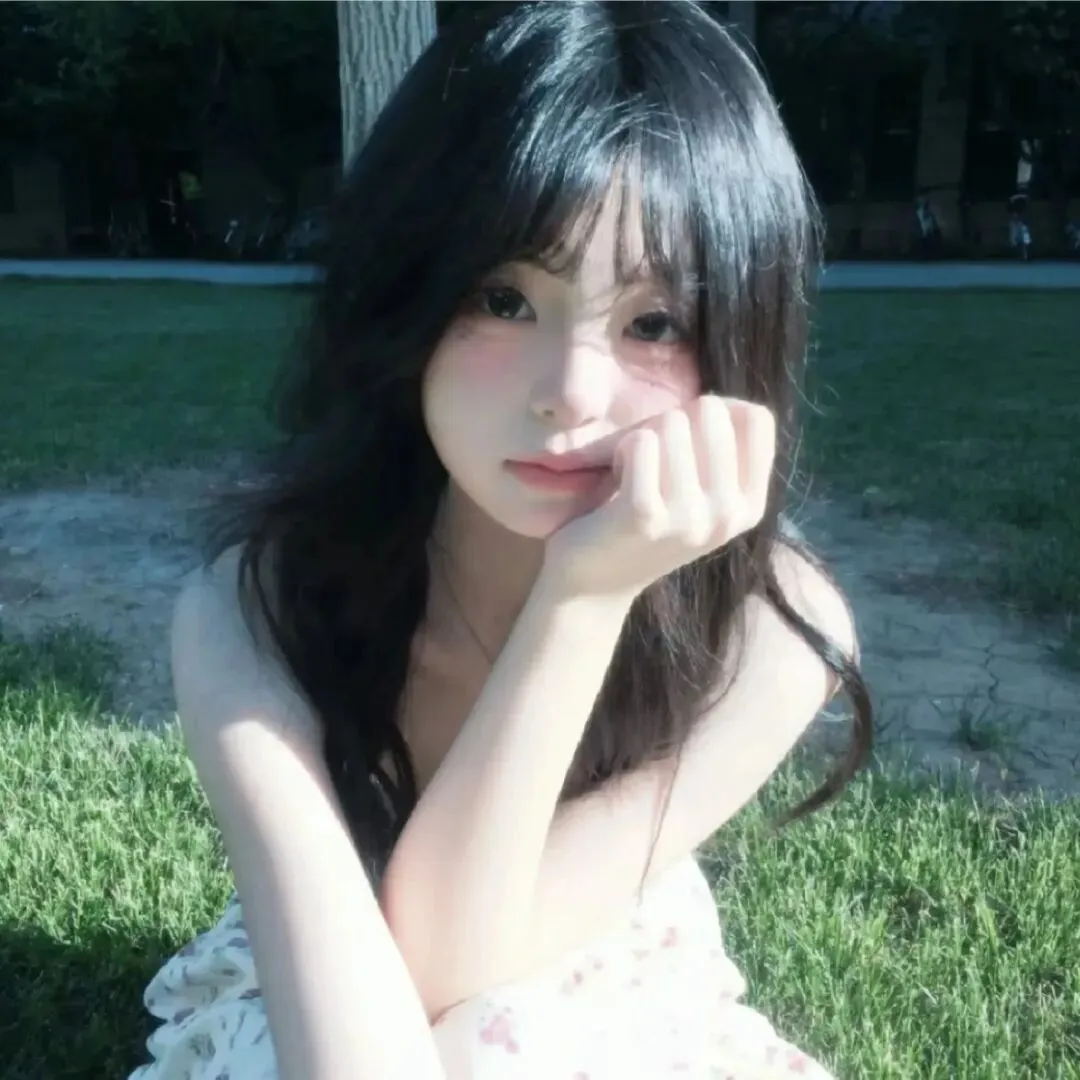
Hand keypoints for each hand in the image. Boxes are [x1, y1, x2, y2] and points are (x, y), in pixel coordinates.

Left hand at [541, 395, 776, 599]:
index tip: (690, 439)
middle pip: (711, 413)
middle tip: (654, 463)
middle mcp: (728, 515)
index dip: (718, 410)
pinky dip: (622, 451)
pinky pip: (641, 442)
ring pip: (672, 423)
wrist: (595, 583)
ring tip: (634, 477)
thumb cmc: (647, 520)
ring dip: (643, 439)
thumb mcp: (701, 491)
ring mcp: (689, 517)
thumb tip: (723, 400)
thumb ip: (722, 447)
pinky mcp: (645, 514)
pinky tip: (617, 482)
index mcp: (750, 505)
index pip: (757, 419)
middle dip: (674, 422)